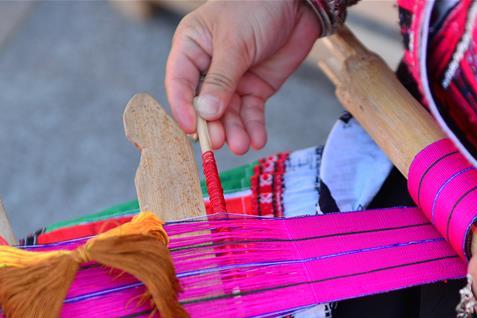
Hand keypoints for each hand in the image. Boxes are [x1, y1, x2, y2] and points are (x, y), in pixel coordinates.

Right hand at [166, 0, 320, 154]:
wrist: (296, 2)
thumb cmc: (256, 7)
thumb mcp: (235, 42)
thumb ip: (221, 79)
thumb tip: (206, 113)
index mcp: (191, 47)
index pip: (179, 83)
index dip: (183, 108)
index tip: (192, 129)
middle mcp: (208, 67)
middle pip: (204, 104)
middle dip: (213, 125)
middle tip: (220, 143)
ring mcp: (232, 80)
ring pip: (229, 113)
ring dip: (234, 130)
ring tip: (241, 145)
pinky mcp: (255, 87)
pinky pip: (251, 112)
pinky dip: (253, 127)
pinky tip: (257, 139)